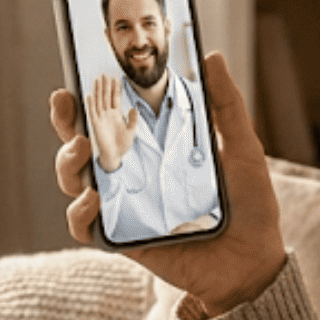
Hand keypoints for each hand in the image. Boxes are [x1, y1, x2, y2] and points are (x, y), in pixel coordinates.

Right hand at [52, 52, 287, 315]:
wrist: (254, 262)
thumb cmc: (248, 205)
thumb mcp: (242, 148)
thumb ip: (226, 105)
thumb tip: (210, 57)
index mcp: (153, 148)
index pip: (111, 118)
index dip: (87, 99)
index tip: (77, 79)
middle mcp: (131, 174)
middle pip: (82, 145)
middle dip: (65, 123)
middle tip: (68, 106)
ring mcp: (123, 207)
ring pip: (74, 182)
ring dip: (67, 163)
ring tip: (83, 149)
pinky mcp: (123, 239)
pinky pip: (85, 228)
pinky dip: (79, 213)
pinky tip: (93, 198)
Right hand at [85, 74, 139, 172]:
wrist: (114, 156)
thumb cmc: (122, 145)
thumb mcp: (132, 131)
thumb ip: (133, 119)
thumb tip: (134, 108)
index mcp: (116, 115)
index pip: (116, 98)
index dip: (116, 89)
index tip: (117, 78)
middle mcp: (108, 115)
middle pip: (106, 97)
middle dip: (106, 85)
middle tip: (105, 74)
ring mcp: (101, 119)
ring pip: (99, 101)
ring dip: (98, 91)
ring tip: (98, 79)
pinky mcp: (96, 125)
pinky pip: (92, 113)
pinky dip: (91, 104)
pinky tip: (90, 96)